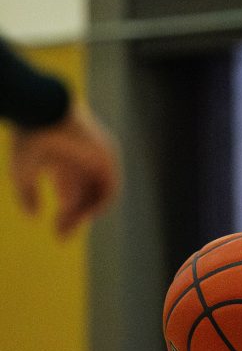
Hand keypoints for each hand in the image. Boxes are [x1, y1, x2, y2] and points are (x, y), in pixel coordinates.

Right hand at [10, 100, 120, 235]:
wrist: (42, 113)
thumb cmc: (28, 139)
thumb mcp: (22, 173)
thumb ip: (27, 195)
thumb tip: (34, 216)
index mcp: (63, 159)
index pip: (71, 194)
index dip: (66, 216)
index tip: (57, 234)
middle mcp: (81, 159)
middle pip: (85, 197)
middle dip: (74, 219)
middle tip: (61, 237)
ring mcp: (97, 156)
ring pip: (98, 193)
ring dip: (86, 214)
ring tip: (69, 227)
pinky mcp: (108, 155)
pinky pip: (111, 187)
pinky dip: (101, 203)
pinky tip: (86, 215)